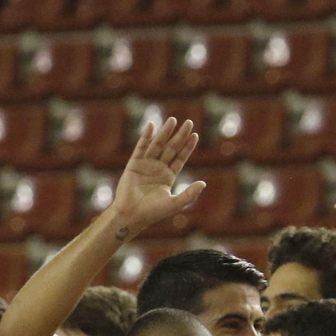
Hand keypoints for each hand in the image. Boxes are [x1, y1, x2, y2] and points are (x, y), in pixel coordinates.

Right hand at [108, 118, 204, 237]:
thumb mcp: (175, 203)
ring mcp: (146, 165)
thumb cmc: (153, 213)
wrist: (131, 215)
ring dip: (165, 133)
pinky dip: (146, 137)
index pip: (180, 158)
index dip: (187, 146)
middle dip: (180, 136)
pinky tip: (151, 126)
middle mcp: (158, 168)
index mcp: (168, 176)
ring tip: (173, 120)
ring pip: (158, 145)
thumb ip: (189, 194)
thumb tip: (204, 183)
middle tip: (188, 122)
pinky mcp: (134, 164)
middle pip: (171, 148)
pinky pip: (141, 147)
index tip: (195, 135)